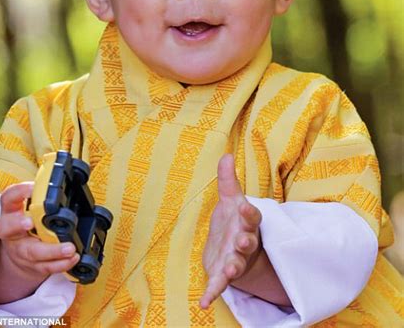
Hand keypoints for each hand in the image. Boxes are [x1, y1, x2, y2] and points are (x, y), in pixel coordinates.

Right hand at [0, 182, 79, 287]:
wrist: (20, 251)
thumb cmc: (28, 221)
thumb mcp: (29, 206)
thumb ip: (42, 196)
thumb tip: (68, 180)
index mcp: (11, 210)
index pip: (8, 198)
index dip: (18, 192)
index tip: (32, 188)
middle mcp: (11, 231)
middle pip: (8, 228)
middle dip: (18, 224)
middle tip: (30, 222)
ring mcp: (20, 249)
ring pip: (31, 252)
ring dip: (51, 251)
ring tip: (69, 248)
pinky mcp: (32, 265)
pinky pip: (45, 267)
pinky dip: (60, 264)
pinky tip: (73, 258)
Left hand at [199, 154, 261, 308]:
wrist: (235, 248)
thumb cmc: (234, 221)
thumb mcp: (230, 199)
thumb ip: (227, 180)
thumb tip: (226, 154)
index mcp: (247, 222)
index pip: (252, 217)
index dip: (250, 213)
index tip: (246, 207)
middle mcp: (244, 242)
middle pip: (248, 242)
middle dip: (246, 242)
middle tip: (243, 241)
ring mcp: (235, 259)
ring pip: (236, 264)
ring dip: (233, 267)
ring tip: (229, 272)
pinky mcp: (224, 274)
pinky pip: (219, 284)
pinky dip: (212, 293)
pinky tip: (203, 302)